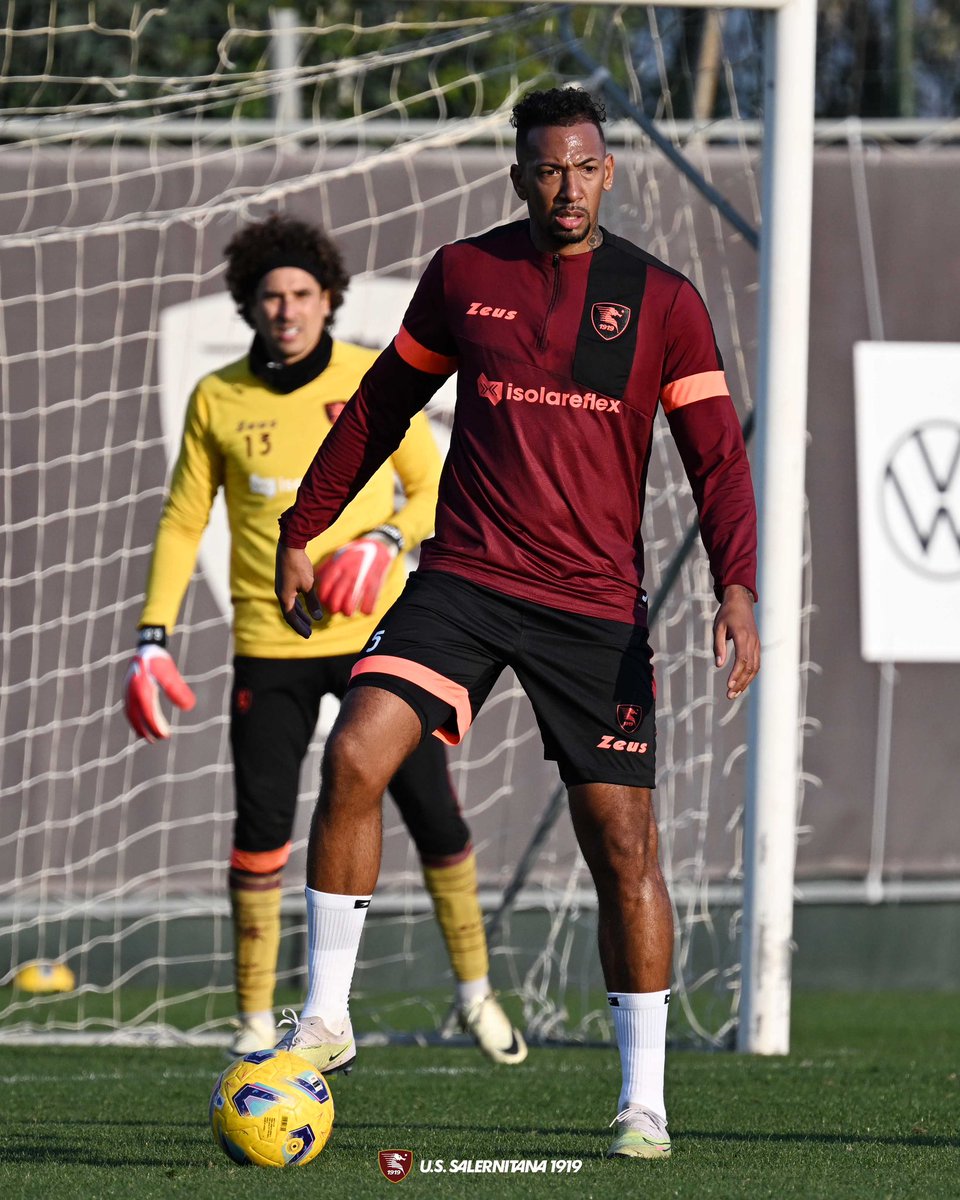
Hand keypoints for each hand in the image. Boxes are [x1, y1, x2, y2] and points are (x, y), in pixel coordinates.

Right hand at [124, 645, 195, 741]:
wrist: (145, 647)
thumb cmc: (159, 660)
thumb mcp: (171, 673)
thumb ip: (178, 689)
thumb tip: (188, 707)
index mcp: (141, 687)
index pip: (148, 712)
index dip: (155, 726)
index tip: (165, 735)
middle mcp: (131, 691)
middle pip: (137, 716)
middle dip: (147, 729)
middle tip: (159, 739)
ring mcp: (127, 691)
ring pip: (131, 714)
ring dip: (139, 726)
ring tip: (149, 736)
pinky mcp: (127, 691)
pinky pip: (129, 709)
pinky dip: (135, 719)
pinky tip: (143, 723)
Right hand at [275, 544, 322, 637]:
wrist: (290, 546)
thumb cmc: (299, 566)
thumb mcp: (309, 585)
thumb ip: (312, 602)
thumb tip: (318, 618)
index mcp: (284, 597)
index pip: (290, 617)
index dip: (300, 627)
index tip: (308, 635)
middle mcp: (281, 594)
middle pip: (290, 613)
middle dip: (300, 623)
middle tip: (309, 632)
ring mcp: (282, 587)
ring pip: (290, 605)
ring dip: (299, 614)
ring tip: (309, 621)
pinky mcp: (285, 581)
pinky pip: (291, 598)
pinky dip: (298, 604)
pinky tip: (304, 605)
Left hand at [313, 533, 397, 616]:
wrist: (379, 546)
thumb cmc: (355, 553)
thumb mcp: (339, 555)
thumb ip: (326, 567)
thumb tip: (315, 579)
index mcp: (339, 565)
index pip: (326, 585)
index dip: (323, 597)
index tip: (324, 601)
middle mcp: (350, 573)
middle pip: (336, 598)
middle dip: (333, 608)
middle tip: (335, 610)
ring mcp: (363, 579)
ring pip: (350, 604)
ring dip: (347, 612)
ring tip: (347, 612)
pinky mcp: (375, 584)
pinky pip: (368, 604)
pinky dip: (365, 610)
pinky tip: (363, 608)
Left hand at [713, 584, 759, 699]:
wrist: (741, 602)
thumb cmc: (726, 614)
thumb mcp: (718, 627)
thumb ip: (718, 646)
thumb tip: (718, 665)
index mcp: (743, 636)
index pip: (742, 660)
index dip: (736, 674)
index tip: (728, 685)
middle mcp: (752, 642)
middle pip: (750, 667)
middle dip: (740, 683)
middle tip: (729, 695)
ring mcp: (756, 644)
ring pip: (755, 668)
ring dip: (746, 682)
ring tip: (734, 693)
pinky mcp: (756, 646)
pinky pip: (756, 664)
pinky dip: (750, 675)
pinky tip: (741, 683)